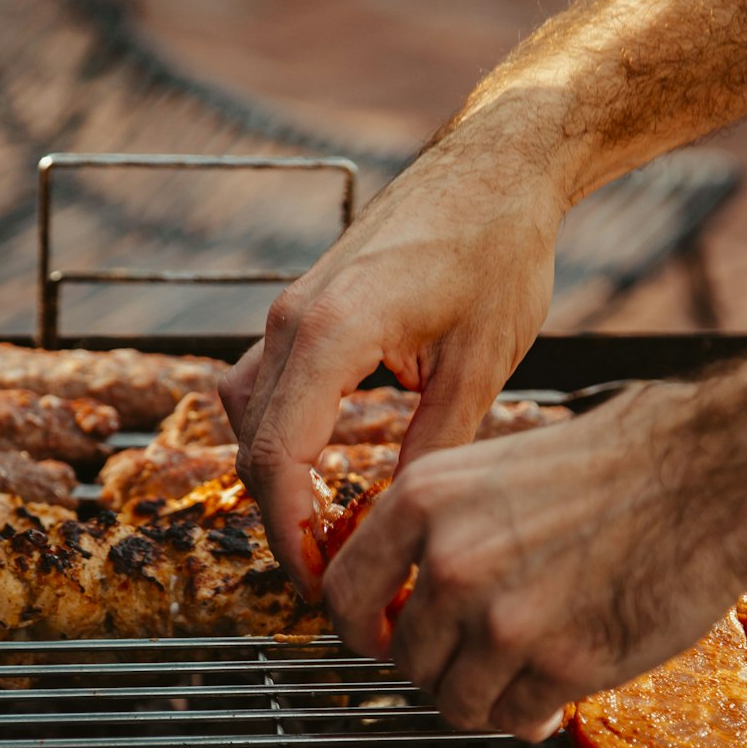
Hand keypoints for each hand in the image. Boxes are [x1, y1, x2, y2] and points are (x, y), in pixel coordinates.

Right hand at [220, 94, 576, 591]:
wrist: (495, 162)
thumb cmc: (498, 247)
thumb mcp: (480, 365)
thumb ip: (432, 450)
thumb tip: (403, 527)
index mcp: (330, 331)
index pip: (280, 459)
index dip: (294, 535)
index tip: (325, 585)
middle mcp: (291, 320)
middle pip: (254, 448)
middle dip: (284, 523)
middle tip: (331, 579)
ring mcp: (288, 311)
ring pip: (248, 420)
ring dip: (278, 482)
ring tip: (329, 534)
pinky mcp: (301, 309)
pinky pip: (264, 388)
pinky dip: (283, 439)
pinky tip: (328, 473)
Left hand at [322, 382, 746, 740]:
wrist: (710, 476)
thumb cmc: (616, 465)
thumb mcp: (494, 468)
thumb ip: (439, 528)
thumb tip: (404, 590)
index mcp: (424, 502)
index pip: (344, 595)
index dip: (360, 631)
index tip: (380, 641)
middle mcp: (452, 563)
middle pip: (405, 659)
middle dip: (439, 666)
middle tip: (479, 654)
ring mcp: (504, 620)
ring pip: (454, 701)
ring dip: (484, 698)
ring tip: (521, 672)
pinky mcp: (561, 665)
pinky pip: (514, 719)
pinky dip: (530, 714)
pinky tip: (555, 688)